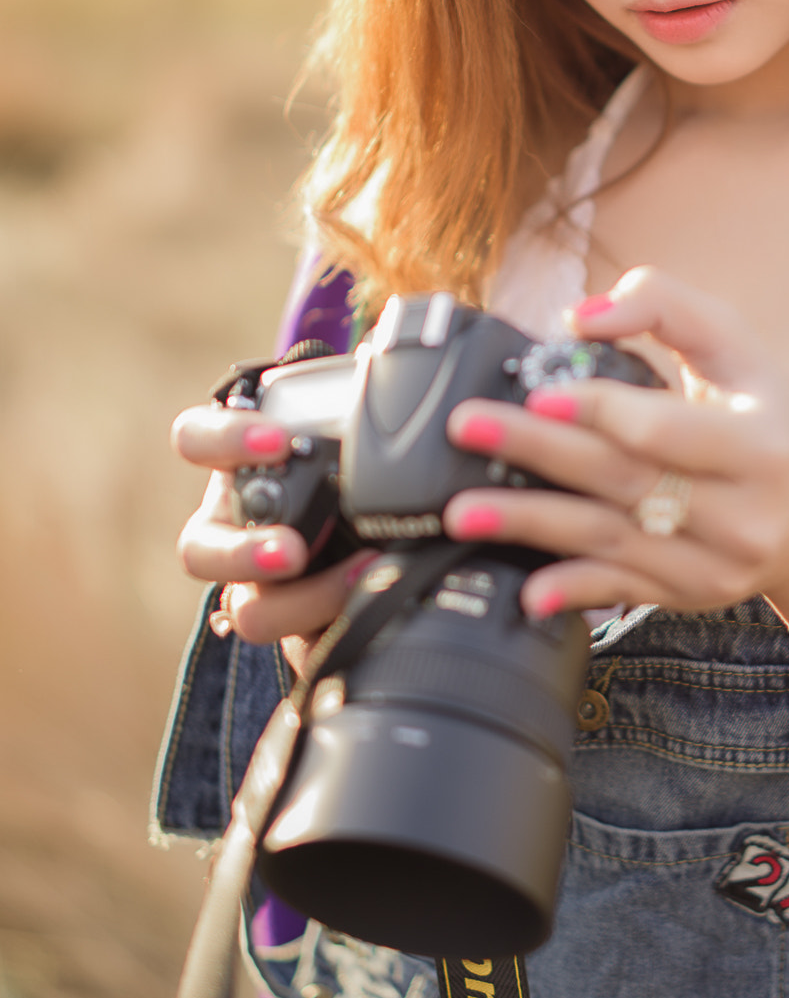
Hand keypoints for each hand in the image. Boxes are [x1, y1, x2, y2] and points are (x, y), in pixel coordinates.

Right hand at [171, 403, 375, 665]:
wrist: (383, 517)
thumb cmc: (355, 455)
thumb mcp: (352, 424)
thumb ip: (359, 391)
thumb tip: (383, 352)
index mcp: (235, 464)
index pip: (196, 441)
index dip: (224, 441)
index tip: (277, 442)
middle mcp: (233, 526)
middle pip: (201, 551)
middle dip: (244, 554)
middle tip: (292, 550)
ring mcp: (258, 585)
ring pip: (247, 611)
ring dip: (300, 602)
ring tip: (357, 581)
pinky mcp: (298, 628)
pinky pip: (300, 646)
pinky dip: (338, 630)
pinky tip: (378, 610)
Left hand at [443, 268, 788, 620]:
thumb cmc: (767, 417)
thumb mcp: (737, 347)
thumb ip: (666, 307)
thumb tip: (581, 317)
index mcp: (759, 445)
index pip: (668, 430)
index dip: (601, 411)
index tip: (538, 391)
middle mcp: (743, 514)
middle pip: (622, 481)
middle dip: (538, 451)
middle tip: (467, 427)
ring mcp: (716, 565)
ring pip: (609, 540)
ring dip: (530, 526)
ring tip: (462, 510)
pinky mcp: (691, 596)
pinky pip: (622, 593)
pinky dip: (573, 591)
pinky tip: (528, 590)